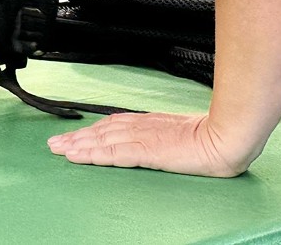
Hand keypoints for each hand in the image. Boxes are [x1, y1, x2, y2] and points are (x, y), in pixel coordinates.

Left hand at [47, 112, 256, 177]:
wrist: (226, 136)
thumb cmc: (211, 137)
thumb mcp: (181, 133)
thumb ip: (163, 134)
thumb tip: (153, 139)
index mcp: (150, 123)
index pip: (112, 126)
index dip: (90, 132)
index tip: (73, 136)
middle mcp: (141, 128)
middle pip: (101, 131)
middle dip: (76, 138)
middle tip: (54, 144)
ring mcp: (143, 138)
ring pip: (102, 140)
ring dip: (78, 146)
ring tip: (59, 150)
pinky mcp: (147, 150)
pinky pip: (114, 153)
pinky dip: (93, 154)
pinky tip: (79, 156)